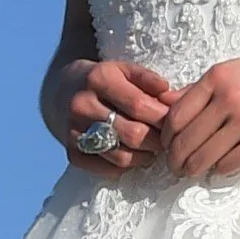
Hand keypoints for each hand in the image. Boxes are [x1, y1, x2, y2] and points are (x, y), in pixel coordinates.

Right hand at [50, 59, 180, 178]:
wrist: (63, 92)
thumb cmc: (104, 80)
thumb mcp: (123, 69)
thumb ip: (148, 79)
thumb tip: (171, 94)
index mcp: (98, 79)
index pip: (139, 105)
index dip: (163, 116)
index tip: (176, 121)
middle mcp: (82, 105)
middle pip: (132, 133)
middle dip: (158, 139)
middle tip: (169, 138)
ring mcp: (74, 132)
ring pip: (121, 156)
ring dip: (145, 156)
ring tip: (154, 147)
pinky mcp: (71, 153)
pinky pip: (106, 169)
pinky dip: (126, 166)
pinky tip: (135, 155)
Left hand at [161, 45, 239, 178]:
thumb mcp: (227, 71)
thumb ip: (196, 89)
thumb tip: (163, 104)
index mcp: (216, 79)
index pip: (177, 116)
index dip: (166, 137)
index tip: (166, 146)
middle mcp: (229, 98)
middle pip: (187, 140)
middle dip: (175, 160)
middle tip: (174, 167)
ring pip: (205, 156)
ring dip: (193, 169)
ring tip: (191, 171)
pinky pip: (230, 163)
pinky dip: (219, 169)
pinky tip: (218, 166)